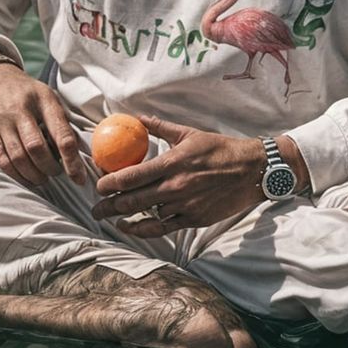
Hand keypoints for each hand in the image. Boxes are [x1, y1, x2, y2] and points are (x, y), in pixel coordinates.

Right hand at [0, 64, 86, 188]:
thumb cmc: (30, 93)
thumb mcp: (51, 98)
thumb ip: (63, 123)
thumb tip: (78, 154)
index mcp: (43, 100)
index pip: (60, 133)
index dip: (71, 159)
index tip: (79, 177)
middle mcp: (20, 111)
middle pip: (36, 148)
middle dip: (50, 167)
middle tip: (57, 172)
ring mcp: (3, 123)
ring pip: (18, 158)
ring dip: (34, 174)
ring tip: (44, 177)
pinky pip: (3, 161)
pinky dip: (17, 175)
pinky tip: (27, 177)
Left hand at [91, 114, 265, 236]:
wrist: (252, 170)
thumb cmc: (220, 149)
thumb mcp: (189, 133)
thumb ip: (160, 127)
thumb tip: (137, 117)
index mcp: (171, 163)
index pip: (130, 177)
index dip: (108, 184)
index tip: (97, 186)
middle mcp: (174, 187)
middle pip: (131, 201)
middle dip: (107, 207)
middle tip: (94, 209)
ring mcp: (184, 205)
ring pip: (146, 216)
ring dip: (125, 218)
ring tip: (110, 219)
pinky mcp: (193, 219)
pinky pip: (163, 228)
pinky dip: (144, 230)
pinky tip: (132, 228)